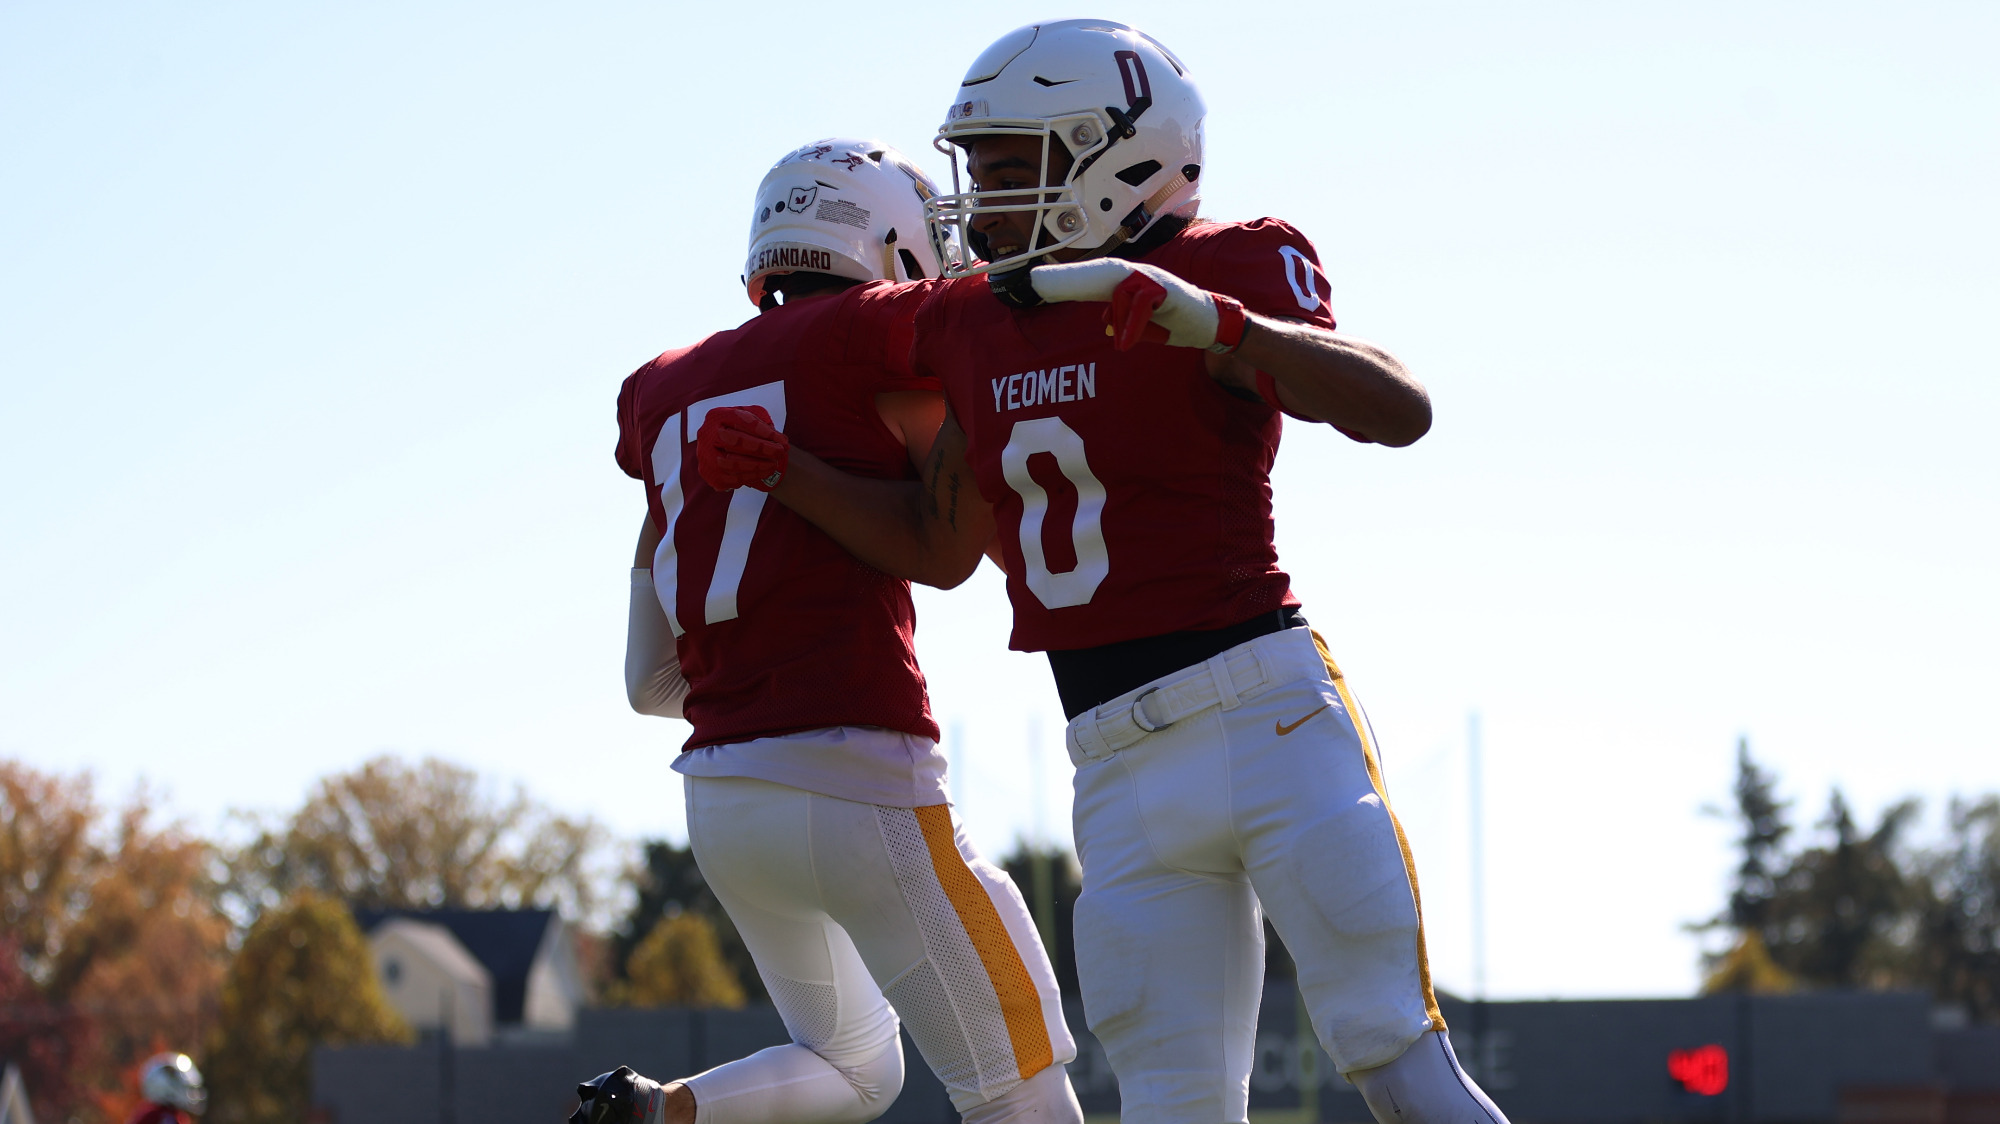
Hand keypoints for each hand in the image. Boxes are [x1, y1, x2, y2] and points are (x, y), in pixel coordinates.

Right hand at [696, 406, 787, 491]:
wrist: (724, 447)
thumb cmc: (741, 430)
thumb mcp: (752, 418)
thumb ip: (766, 424)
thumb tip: (780, 441)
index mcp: (716, 416)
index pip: (741, 420)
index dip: (764, 430)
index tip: (782, 440)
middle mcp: (706, 434)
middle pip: (735, 441)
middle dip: (761, 448)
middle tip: (780, 452)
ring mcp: (704, 455)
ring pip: (732, 463)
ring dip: (757, 465)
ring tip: (773, 464)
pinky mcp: (708, 473)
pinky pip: (730, 479)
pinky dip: (750, 477)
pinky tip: (763, 472)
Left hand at [1027, 259, 1246, 352]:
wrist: (1211, 325)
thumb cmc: (1175, 322)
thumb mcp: (1142, 324)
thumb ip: (1122, 319)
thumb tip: (1105, 322)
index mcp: (1128, 284)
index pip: (1093, 278)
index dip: (1067, 279)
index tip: (1039, 284)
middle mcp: (1137, 276)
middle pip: (1098, 272)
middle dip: (1069, 277)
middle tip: (1037, 281)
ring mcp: (1152, 280)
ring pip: (1118, 285)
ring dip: (1105, 304)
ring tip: (1102, 326)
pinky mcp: (1167, 290)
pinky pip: (1142, 303)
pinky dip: (1132, 323)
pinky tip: (1127, 343)